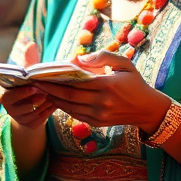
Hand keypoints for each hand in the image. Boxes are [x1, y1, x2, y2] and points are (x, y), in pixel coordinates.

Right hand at [0, 41, 55, 129]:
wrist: (31, 104)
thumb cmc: (28, 83)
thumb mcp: (27, 72)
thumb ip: (29, 60)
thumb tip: (31, 44)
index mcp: (3, 93)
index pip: (6, 95)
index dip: (20, 92)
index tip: (33, 86)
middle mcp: (8, 107)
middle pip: (19, 106)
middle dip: (33, 99)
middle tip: (46, 91)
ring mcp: (19, 118)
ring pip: (32, 112)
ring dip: (43, 104)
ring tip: (53, 95)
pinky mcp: (30, 125)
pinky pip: (41, 118)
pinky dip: (49, 110)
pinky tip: (57, 102)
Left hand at [32, 50, 168, 132]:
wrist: (146, 109)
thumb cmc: (135, 82)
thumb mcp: (124, 64)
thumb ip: (103, 56)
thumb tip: (80, 58)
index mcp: (108, 85)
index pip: (76, 82)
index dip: (57, 78)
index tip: (42, 72)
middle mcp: (102, 103)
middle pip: (69, 96)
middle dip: (49, 89)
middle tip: (34, 81)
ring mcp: (99, 115)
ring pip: (69, 107)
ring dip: (53, 99)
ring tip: (40, 89)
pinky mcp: (97, 123)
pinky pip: (75, 114)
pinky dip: (63, 107)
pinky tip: (54, 99)